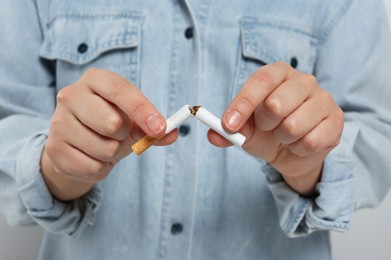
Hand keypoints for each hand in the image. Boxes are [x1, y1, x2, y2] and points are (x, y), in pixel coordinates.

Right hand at [41, 68, 177, 200]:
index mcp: (94, 80)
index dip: (142, 110)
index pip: (120, 90)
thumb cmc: (109, 126)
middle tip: (118, 134)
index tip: (160, 128)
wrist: (77, 146)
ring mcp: (58, 122)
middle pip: (112, 123)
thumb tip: (172, 133)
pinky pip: (93, 166)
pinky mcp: (54, 148)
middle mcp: (71, 95)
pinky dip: (100, 167)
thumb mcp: (133, 121)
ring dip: (112, 153)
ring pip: (105, 148)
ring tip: (104, 146)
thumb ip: (154, 127)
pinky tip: (91, 157)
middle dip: (124, 135)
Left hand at [209, 62, 343, 195]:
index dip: (243, 104)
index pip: (261, 81)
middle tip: (269, 128)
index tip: (228, 124)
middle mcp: (303, 80)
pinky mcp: (336, 121)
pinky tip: (301, 143)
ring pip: (293, 126)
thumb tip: (213, 135)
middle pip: (276, 104)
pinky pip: (311, 141)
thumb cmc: (267, 132)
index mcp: (278, 73)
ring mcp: (324, 99)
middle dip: (265, 125)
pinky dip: (299, 149)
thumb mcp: (244, 130)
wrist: (294, 150)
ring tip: (285, 136)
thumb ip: (228, 131)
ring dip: (282, 139)